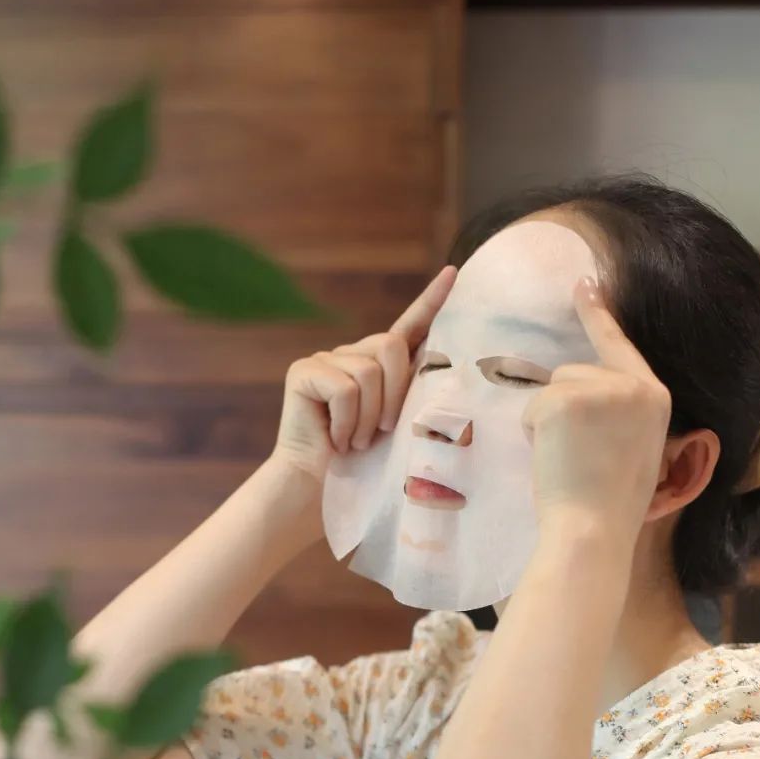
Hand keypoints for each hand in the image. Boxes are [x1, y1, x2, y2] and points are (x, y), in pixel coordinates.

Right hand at [271, 265, 456, 483]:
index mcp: (379, 364)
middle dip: (394, 394)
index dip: (431, 300)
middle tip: (383, 432)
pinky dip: (347, 422)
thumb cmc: (363, 463)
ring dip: (369, 417)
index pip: (409, 326)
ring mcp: (326, 359)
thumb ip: (413, 393)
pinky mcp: (303, 371)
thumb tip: (449, 370)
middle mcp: (352, 353)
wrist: (317, 485)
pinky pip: (344, 389)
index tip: (455, 273)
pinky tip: (336, 438)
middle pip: (390, 346)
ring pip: (368, 373)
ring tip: (357, 441)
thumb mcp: (398, 424)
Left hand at [521, 277, 670, 532]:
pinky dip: (534, 432)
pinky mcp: (568, 397)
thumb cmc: (608, 504)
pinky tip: (555, 457)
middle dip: (563, 410)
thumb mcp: (633, 449)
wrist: (594, 530)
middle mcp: (635, 385)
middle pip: (576, 372)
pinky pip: (534, 405)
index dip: (599, 314)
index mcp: (656, 396)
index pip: (621, 345)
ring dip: (548, 422)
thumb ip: (620, 414)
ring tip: (570, 460)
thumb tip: (583, 395)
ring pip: (553, 388)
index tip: (585, 282)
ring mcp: (603, 388)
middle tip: (578, 457)